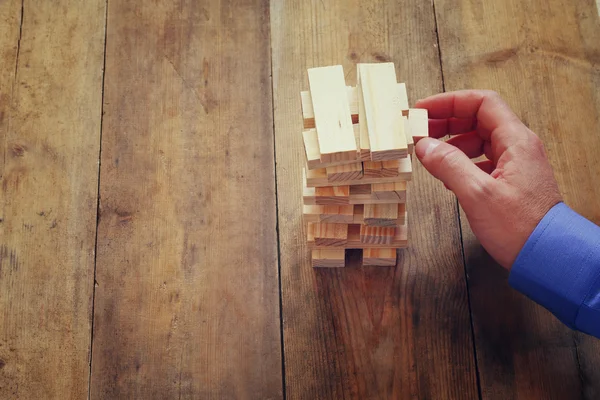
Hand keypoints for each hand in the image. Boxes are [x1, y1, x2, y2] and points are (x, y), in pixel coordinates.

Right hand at [414, 90, 561, 268]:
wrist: (549, 257)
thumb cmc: (521, 227)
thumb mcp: (477, 194)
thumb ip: (449, 165)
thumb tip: (424, 145)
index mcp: (515, 141)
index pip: (481, 103)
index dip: (449, 102)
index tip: (423, 110)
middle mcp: (518, 147)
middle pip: (478, 119)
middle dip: (447, 122)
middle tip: (420, 131)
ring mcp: (515, 164)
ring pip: (479, 140)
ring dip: (452, 143)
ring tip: (430, 156)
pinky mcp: (510, 182)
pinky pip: (482, 160)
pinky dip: (462, 162)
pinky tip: (448, 176)